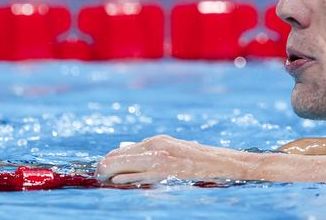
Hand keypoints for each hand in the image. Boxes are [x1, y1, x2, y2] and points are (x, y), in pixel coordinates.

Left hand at [96, 135, 250, 183]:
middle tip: (99, 176)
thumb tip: (126, 154)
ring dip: (109, 174)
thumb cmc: (200, 160)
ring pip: (122, 167)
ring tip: (104, 179)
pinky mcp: (166, 174)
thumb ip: (152, 153)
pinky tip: (117, 183)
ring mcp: (160, 160)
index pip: (121, 151)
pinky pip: (137, 178)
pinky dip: (123, 180)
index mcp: (157, 141)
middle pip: (116, 157)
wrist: (225, 164)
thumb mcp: (174, 150)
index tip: (103, 171)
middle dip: (104, 168)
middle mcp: (156, 147)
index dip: (108, 162)